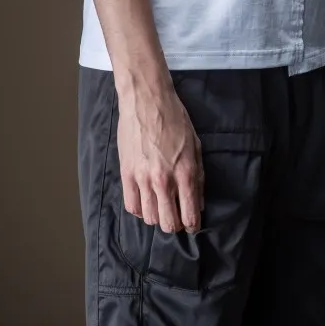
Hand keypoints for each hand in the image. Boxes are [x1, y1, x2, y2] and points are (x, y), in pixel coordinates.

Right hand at [116, 87, 204, 233]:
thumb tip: (198, 202)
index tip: (192, 223)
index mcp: (185, 173)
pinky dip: (140, 209)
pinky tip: (146, 201)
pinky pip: (131, 206)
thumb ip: (198, 176)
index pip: (190, 215)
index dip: (193, 224)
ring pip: (150, 218)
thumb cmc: (174, 119)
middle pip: (169, 223)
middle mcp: (164, 180)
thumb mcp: (195, 145)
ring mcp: (143, 178)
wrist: (147, 101)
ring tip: (161, 206)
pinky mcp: (126, 174)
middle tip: (177, 214)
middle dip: (176, 224)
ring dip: (158, 216)